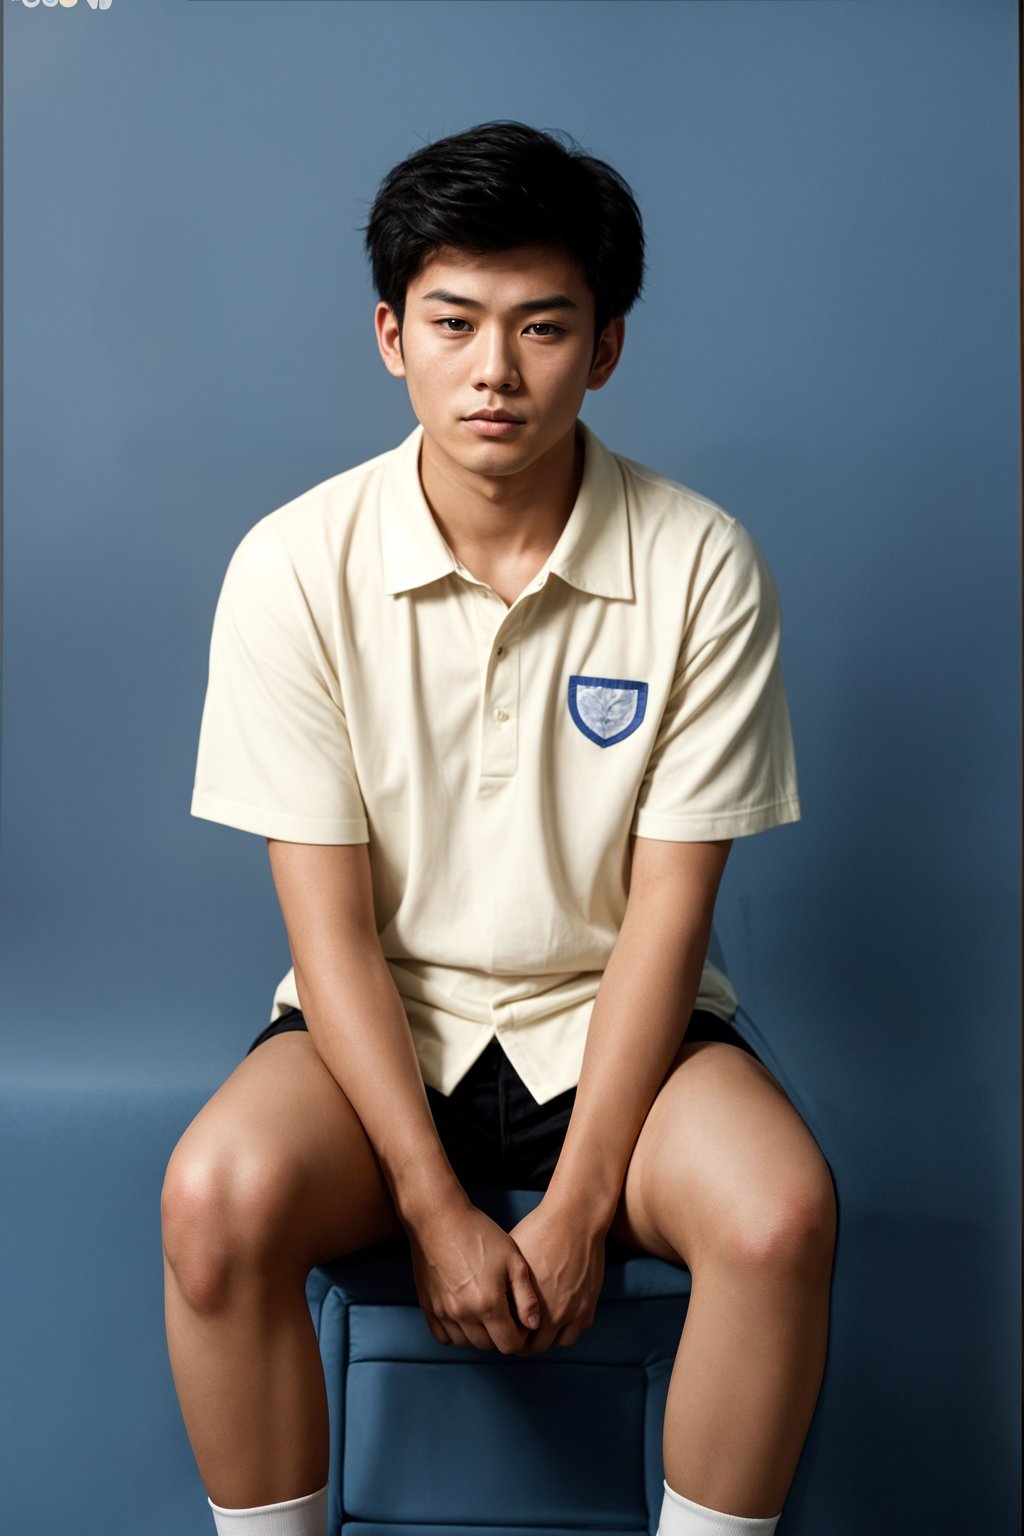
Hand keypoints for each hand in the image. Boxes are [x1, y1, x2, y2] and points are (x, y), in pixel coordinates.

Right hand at [407, 1194, 541, 1353]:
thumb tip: (534, 1325)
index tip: (520, 1319)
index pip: (509, 1344)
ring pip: (466, 1343)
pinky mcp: (428, 1307)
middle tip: (504, 1311)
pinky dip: (456, 1332)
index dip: (520, 1335)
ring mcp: (443, 1312)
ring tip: (485, 1310)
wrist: (439, 1218)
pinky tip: (465, 1313)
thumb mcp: (513, 1259)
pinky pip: (444, 1337)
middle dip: (500, 1334)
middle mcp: (464, 1314)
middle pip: (488, 1346)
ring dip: (479, 1334)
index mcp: (488, 1304)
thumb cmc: (479, 1234)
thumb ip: (526, 1297)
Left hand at [505, 1197, 606, 1354]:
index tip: (504, 1326)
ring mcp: (575, 1311)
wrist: (575, 1218)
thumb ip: (504, 1284)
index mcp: (529, 1304)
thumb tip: (489, 1295)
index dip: (507, 1333)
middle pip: (535, 1346)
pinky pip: (578, 1331)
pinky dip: (569, 1327)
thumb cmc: (539, 1231)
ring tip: (540, 1323)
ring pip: (559, 1342)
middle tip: (518, 1330)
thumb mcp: (511, 1257)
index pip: (513, 1337)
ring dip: (549, 1336)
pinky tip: (560, 1313)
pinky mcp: (590, 1304)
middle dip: (525, 1341)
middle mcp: (553, 1314)